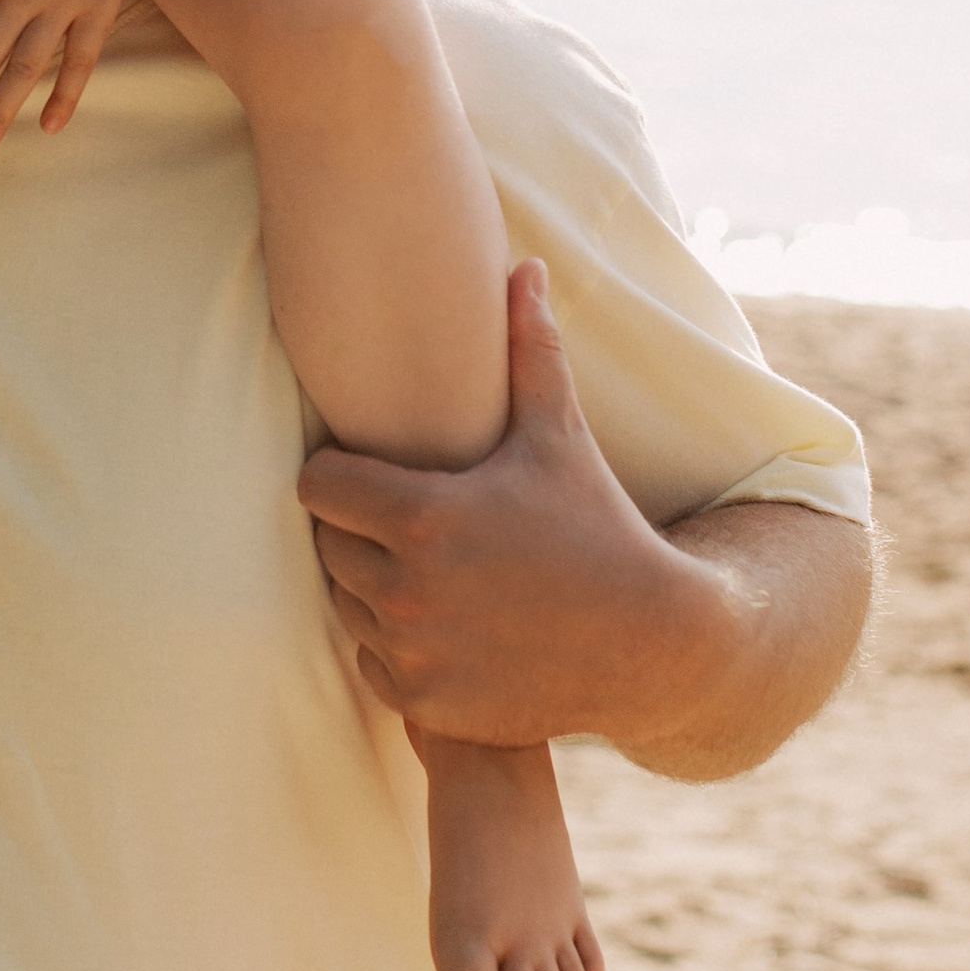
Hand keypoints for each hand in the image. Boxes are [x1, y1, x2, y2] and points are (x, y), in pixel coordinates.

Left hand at [298, 262, 712, 746]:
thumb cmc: (599, 526)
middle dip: (357, 529)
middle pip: (326, 544)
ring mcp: (415, 653)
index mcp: (425, 517)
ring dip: (372, 586)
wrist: (652, 647)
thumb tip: (524, 265)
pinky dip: (395, 646)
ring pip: (345, 604)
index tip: (373, 474)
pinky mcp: (426, 704)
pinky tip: (445, 622)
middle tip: (407, 521)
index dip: (342, 475)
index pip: (317, 486)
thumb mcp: (560, 438)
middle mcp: (408, 590)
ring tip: (430, 568)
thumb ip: (530, 350)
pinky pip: (372, 661)